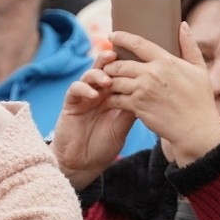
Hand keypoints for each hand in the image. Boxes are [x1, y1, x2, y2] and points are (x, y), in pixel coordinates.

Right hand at [51, 50, 135, 189]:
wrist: (83, 165)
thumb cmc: (104, 146)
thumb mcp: (123, 126)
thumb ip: (131, 108)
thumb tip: (148, 92)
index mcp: (112, 96)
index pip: (119, 74)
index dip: (126, 65)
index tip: (137, 58)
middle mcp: (98, 93)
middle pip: (104, 68)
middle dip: (110, 60)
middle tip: (118, 55)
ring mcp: (84, 97)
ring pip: (89, 75)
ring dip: (98, 74)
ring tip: (108, 80)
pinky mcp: (70, 104)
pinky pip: (75, 89)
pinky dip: (84, 89)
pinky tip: (94, 95)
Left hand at [103, 23, 219, 165]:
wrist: (196, 129)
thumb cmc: (200, 100)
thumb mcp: (199, 69)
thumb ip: (189, 46)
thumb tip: (183, 25)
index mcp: (166, 61)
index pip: (138, 44)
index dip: (122, 38)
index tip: (112, 36)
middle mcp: (151, 74)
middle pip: (121, 64)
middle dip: (110, 64)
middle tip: (106, 65)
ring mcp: (142, 91)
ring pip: (115, 81)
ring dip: (108, 81)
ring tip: (106, 81)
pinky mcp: (137, 107)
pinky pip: (116, 99)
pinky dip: (111, 97)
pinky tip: (111, 98)